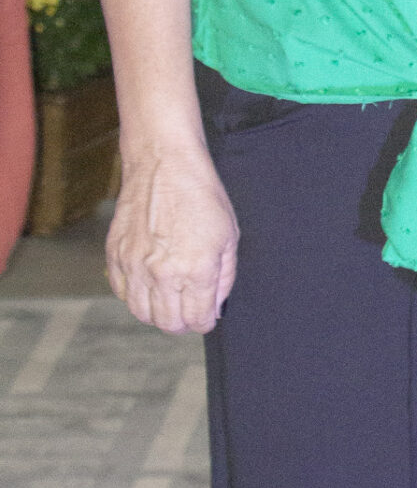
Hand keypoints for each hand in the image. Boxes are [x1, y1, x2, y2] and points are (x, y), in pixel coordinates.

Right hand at [107, 145, 238, 334]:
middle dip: (182, 322)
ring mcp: (134, 265)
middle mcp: (162, 273)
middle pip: (168, 323)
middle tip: (189, 309)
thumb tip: (215, 306)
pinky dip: (135, 295)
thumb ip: (224, 278)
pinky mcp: (115, 255)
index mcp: (195, 270)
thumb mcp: (229, 236)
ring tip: (169, 299)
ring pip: (141, 313)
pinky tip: (148, 283)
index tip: (206, 315)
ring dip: (157, 312)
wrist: (164, 164)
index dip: (204, 321)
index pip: (197, 320)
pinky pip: (121, 292)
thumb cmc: (201, 195)